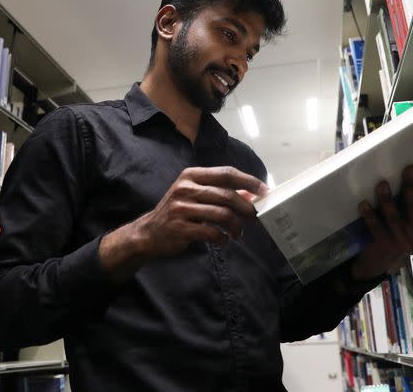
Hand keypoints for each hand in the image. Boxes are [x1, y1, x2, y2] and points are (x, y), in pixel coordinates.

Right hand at [99, 167, 266, 280]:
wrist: (148, 233)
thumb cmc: (177, 212)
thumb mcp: (194, 195)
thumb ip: (219, 191)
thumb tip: (249, 192)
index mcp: (191, 175)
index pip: (226, 173)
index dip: (248, 180)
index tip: (264, 190)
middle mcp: (185, 188)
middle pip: (227, 194)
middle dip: (246, 207)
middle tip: (255, 218)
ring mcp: (182, 208)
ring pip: (222, 214)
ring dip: (236, 226)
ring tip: (237, 233)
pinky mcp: (181, 228)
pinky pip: (212, 232)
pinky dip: (223, 238)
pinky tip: (224, 241)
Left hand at [350, 161, 412, 280]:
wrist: (381, 262)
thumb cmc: (398, 235)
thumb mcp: (411, 224)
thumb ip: (412, 207)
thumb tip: (409, 176)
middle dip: (411, 187)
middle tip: (409, 168)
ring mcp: (401, 241)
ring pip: (394, 218)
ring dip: (387, 200)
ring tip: (382, 184)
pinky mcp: (384, 246)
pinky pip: (376, 228)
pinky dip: (369, 216)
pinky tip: (363, 204)